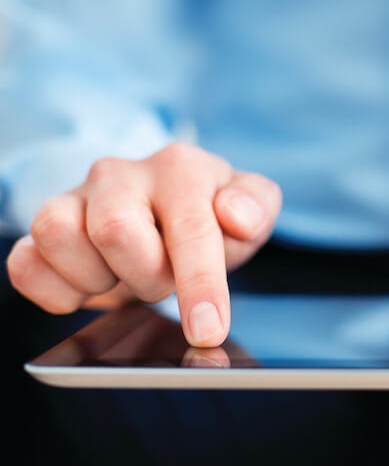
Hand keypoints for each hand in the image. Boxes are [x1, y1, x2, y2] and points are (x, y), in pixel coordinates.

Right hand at [6, 142, 281, 346]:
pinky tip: (87, 287)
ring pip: (59, 236)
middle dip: (147, 277)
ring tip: (127, 275)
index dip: (199, 284)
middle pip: (115, 232)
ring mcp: (75, 197)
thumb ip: (256, 206)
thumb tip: (237, 217)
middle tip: (164, 281)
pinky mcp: (43, 226)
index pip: (189, 227)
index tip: (207, 330)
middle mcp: (121, 174)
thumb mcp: (251, 206)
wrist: (162, 207)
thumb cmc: (210, 212)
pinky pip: (24, 262)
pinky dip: (53, 289)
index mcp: (180, 168)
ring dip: (98, 278)